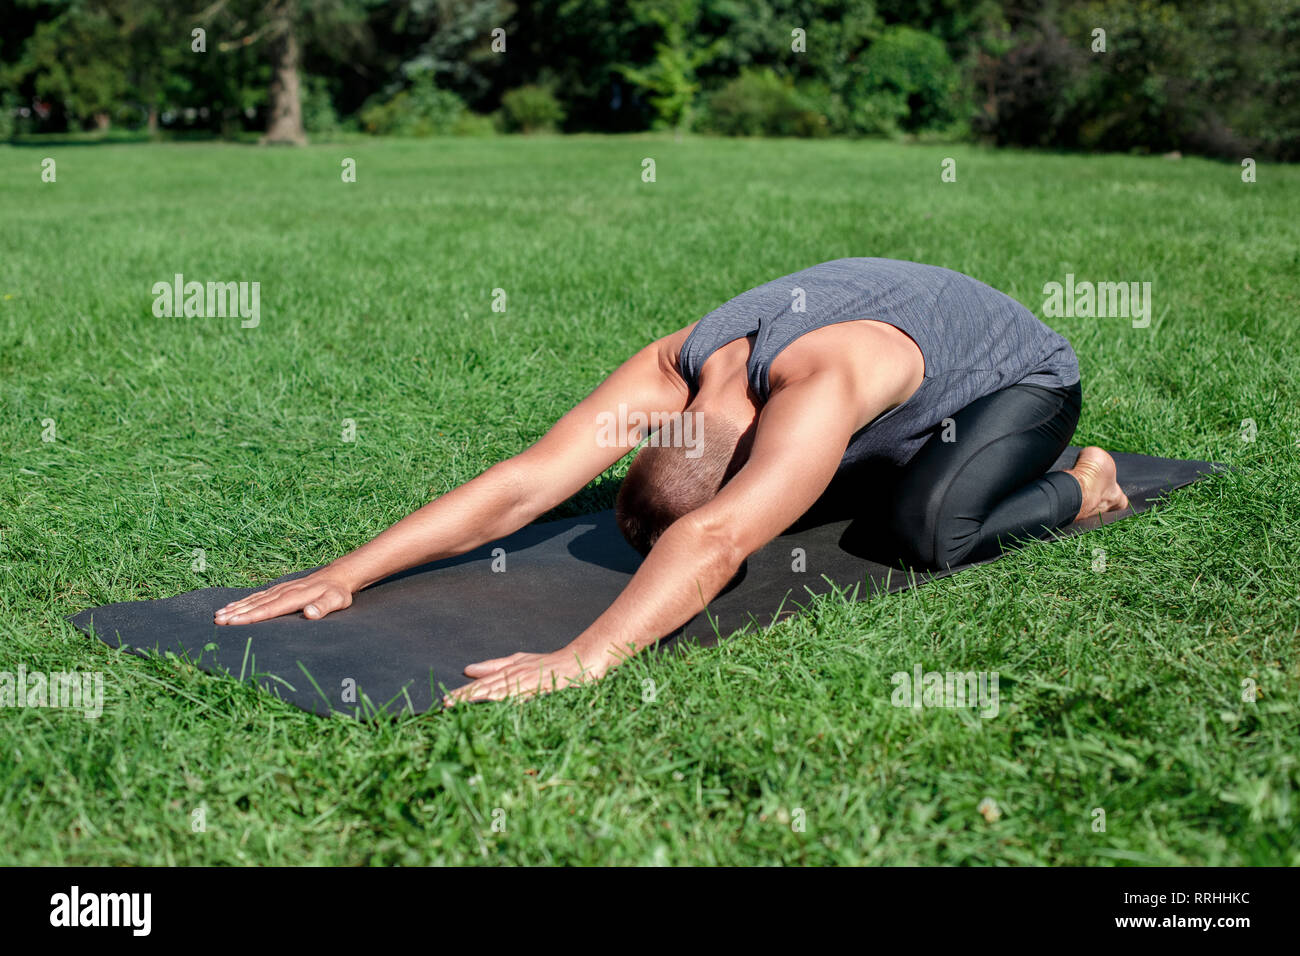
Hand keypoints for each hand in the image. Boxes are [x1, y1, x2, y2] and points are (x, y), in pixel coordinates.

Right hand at [214, 569, 354, 624]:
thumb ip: (323, 607)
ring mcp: (280, 589)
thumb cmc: (337, 592)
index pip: (269, 609)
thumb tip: (310, 613)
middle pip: (256, 604)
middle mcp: (283, 592)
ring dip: (236, 607)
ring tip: (219, 615)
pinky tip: (233, 606)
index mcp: (295, 597)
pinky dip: (244, 601)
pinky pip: (258, 596)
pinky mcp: (279, 589)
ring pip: (254, 599)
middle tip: (218, 622)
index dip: (251, 616)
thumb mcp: (336, 601)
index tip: (234, 622)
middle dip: (236, 613)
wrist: (337, 575)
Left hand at [444, 645, 614, 704]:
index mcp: (509, 671)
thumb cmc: (549, 664)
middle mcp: (515, 676)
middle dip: (465, 697)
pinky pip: (518, 698)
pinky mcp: (539, 690)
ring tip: (460, 706)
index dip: (464, 692)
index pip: (482, 684)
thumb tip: (469, 669)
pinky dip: (504, 702)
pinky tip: (492, 706)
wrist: (579, 661)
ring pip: (498, 692)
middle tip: (446, 705)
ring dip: (478, 699)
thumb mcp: (520, 661)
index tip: (447, 700)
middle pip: (486, 688)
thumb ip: (495, 665)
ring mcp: (526, 684)